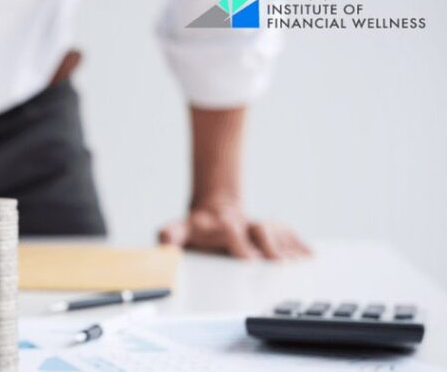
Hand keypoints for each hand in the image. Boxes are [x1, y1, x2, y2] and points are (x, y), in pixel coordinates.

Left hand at [158, 200, 310, 259]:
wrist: (213, 211)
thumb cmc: (195, 229)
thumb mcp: (176, 231)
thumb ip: (169, 236)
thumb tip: (164, 243)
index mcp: (218, 226)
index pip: (229, 229)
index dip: (238, 242)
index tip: (247, 258)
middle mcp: (242, 224)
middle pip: (259, 228)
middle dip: (269, 243)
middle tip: (278, 262)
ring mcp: (257, 226)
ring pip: (276, 230)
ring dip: (288, 245)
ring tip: (298, 262)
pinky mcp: (270, 230)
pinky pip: (288, 233)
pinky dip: (299, 244)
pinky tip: (309, 256)